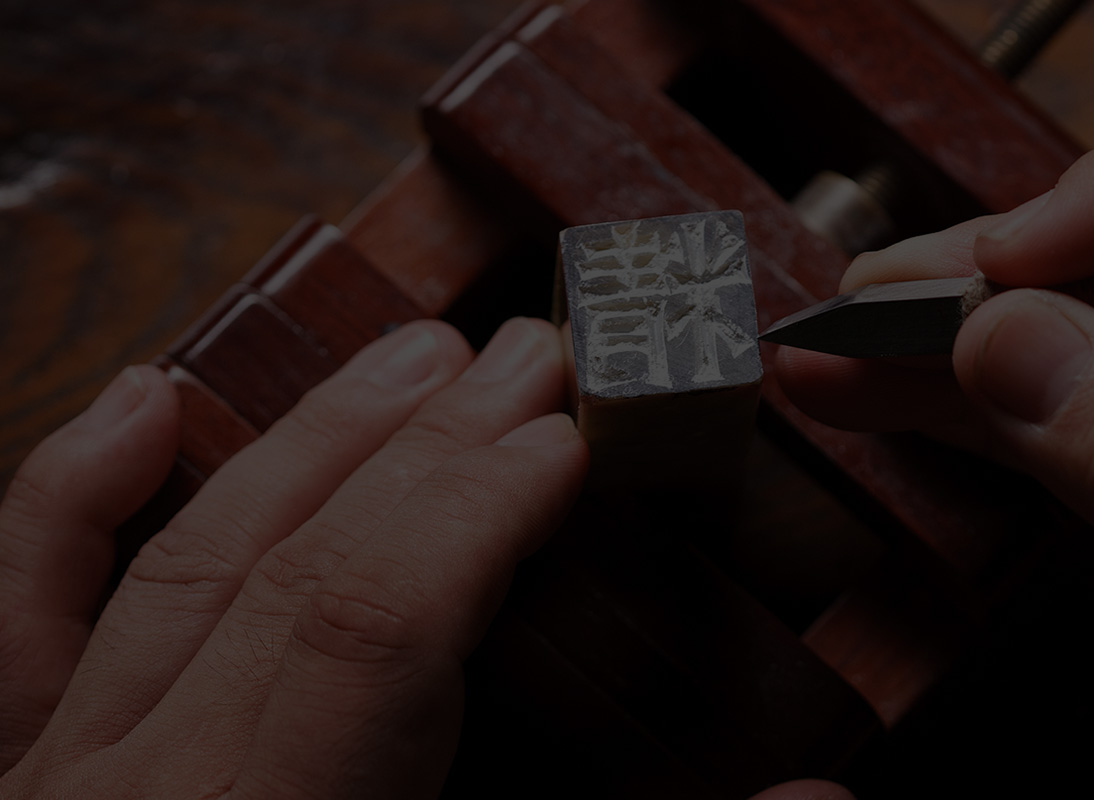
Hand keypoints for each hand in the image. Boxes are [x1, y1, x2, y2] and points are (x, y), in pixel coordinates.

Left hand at [0, 318, 585, 797]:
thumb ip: (501, 796)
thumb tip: (667, 760)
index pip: (379, 629)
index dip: (478, 513)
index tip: (561, 444)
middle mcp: (153, 787)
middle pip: (302, 565)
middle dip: (434, 446)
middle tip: (524, 361)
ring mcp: (66, 771)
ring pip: (193, 557)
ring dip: (315, 442)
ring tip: (412, 362)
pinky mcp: (12, 767)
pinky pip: (20, 610)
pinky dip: (73, 494)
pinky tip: (139, 402)